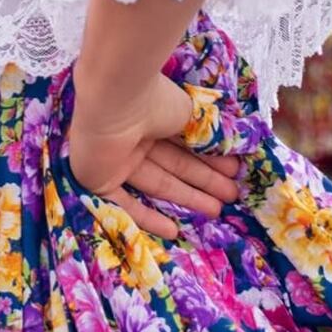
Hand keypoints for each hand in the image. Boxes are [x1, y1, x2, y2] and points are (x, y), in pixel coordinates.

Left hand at [68, 72, 239, 239]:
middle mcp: (134, 137)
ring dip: (187, 198)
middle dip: (203, 181)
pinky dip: (147, 218)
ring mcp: (115, 159)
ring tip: (217, 211)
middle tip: (232, 197)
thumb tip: (231, 147)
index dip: (209, 159)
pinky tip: (172, 232)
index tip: (234, 172)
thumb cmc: (155, 100)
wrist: (115, 99)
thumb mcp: (190, 115)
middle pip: (173, 165)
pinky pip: (123, 204)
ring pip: (156, 184)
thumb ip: (208, 135)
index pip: (184, 144)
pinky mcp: (98, 179)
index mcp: (152, 116)